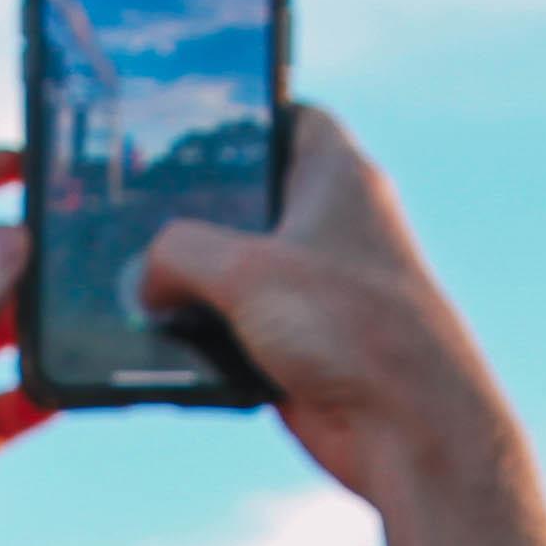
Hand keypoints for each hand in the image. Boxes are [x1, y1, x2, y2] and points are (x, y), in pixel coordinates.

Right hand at [132, 109, 523, 521]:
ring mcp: (319, 288)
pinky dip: (207, 334)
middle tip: (136, 207)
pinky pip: (240, 327)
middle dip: (196, 209)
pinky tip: (166, 340)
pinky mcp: (304, 344)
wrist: (409, 430)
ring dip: (194, 282)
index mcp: (338, 176)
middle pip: (251, 199)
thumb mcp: (243, 270)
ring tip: (138, 281)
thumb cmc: (353, 329)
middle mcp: (333, 225)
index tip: (189, 122)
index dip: (243, 114)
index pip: (291, 117)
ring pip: (239, 269)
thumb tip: (145, 279)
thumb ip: (178, 253)